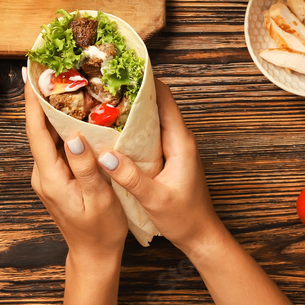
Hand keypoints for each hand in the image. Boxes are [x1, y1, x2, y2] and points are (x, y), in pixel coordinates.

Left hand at [24, 82, 127, 261]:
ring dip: (55, 111)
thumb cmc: (100, 231)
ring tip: (66, 82)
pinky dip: (65, 126)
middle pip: (40, 129)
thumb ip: (85, 167)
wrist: (94, 256)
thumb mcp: (99, 198)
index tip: (31, 76)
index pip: (36, 132)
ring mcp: (48, 175)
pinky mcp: (57, 176)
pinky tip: (78, 113)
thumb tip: (73, 136)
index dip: (33, 102)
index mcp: (50, 177)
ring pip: (49, 136)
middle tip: (52, 69)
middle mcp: (43, 173)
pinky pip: (57, 145)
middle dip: (44, 98)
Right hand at [96, 80, 220, 256]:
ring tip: (103, 99)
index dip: (146, 81)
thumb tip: (104, 155)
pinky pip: (148, 134)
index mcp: (181, 142)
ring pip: (151, 119)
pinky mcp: (166, 157)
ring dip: (131, 109)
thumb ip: (130, 177)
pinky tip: (112, 130)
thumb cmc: (184, 219)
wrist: (200, 237)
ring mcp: (173, 148)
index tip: (123, 68)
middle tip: (105, 82)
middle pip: (156, 104)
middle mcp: (178, 139)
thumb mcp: (154, 199)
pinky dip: (132, 128)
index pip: (165, 99)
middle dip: (133, 91)